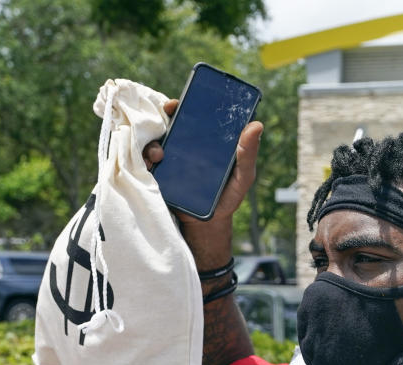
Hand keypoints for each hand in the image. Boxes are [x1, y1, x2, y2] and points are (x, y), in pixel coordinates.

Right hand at [142, 99, 263, 223]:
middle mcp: (182, 147)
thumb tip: (257, 124)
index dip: (182, 106)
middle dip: (160, 118)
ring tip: (159, 155)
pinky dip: (144, 161)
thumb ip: (248, 153)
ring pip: (152, 143)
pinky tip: (151, 165)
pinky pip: (144, 163)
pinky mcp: (157, 176)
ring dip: (151, 144)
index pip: (190, 118)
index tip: (177, 104)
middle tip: (164, 118)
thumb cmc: (228, 195)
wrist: (209, 223)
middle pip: (167, 126)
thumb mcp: (243, 175)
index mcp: (202, 142)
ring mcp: (168, 161)